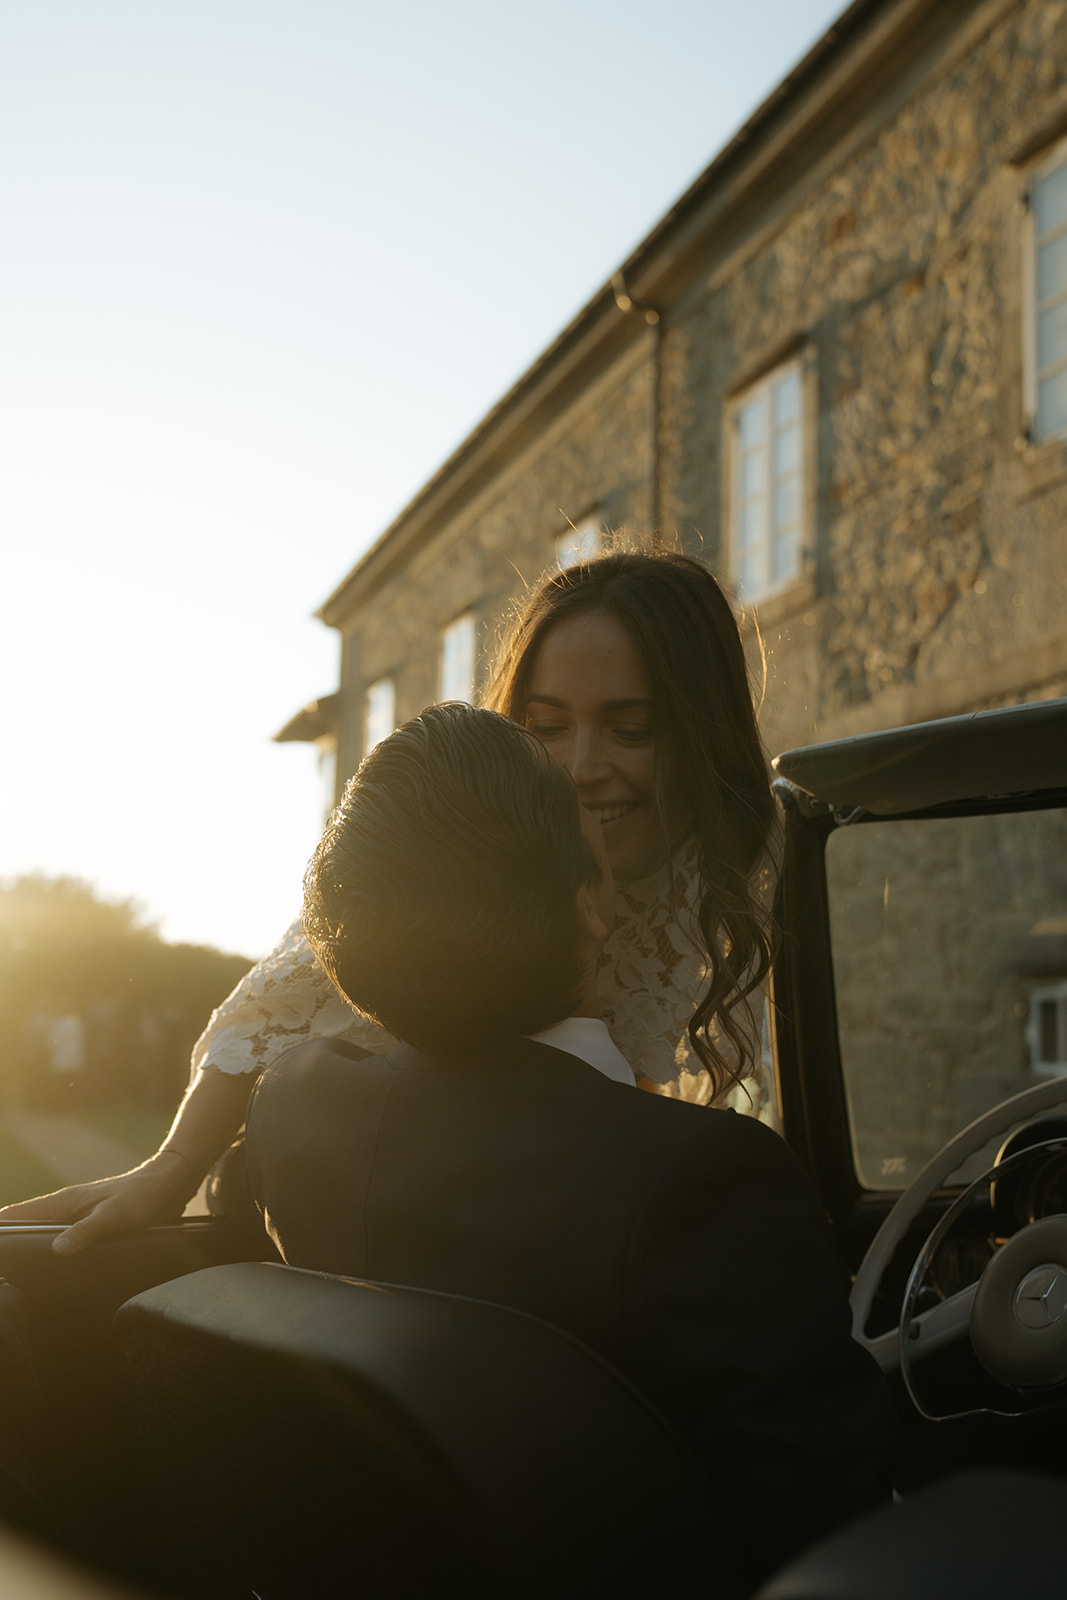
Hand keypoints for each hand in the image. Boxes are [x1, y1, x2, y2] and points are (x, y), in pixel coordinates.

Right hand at [0, 1150, 199, 1256]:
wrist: (168, 1184)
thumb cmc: (141, 1196)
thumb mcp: (113, 1216)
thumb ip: (85, 1231)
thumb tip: (56, 1250)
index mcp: (63, 1202)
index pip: (17, 1215)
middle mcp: (65, 1207)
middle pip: (25, 1226)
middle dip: (8, 1242)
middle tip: (4, 1269)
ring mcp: (76, 1215)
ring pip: (42, 1232)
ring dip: (29, 1247)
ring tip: (18, 1272)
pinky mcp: (89, 1224)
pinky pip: (61, 1238)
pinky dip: (50, 1249)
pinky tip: (54, 1268)